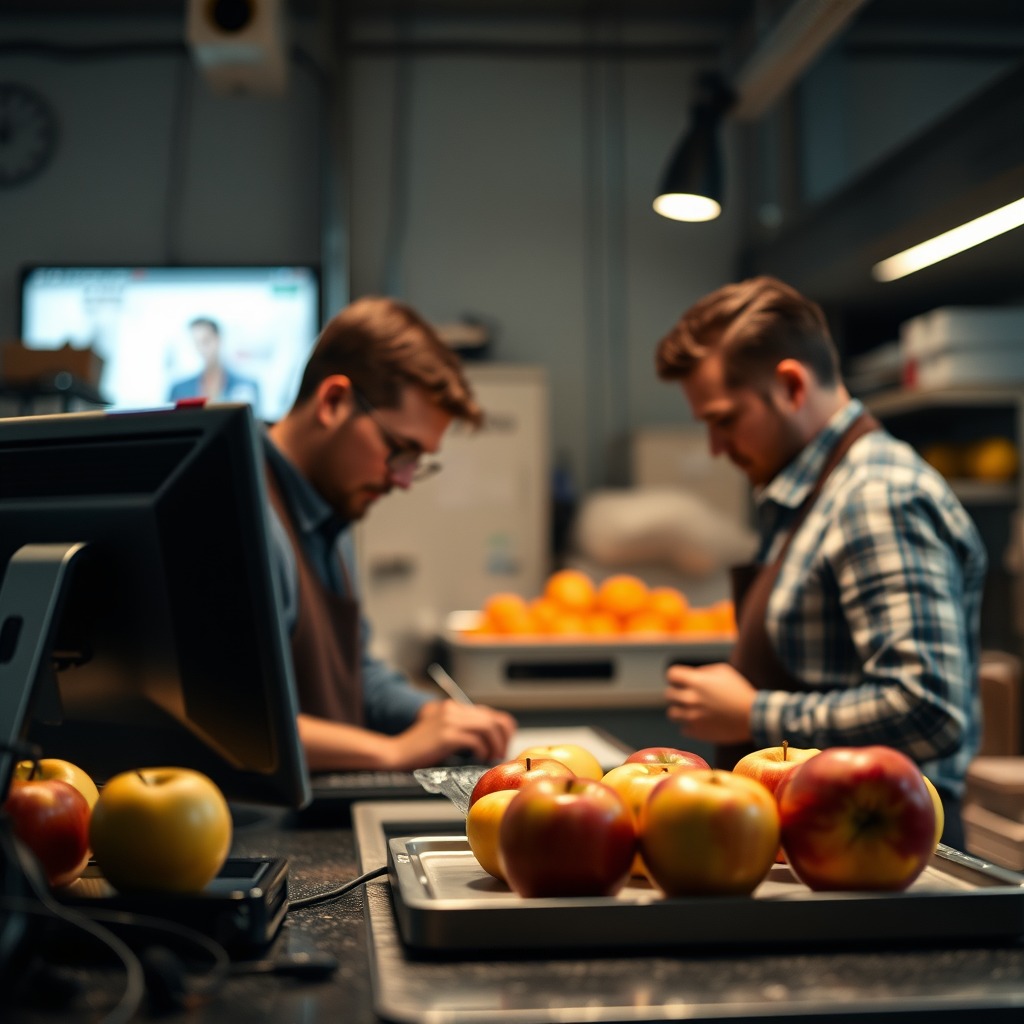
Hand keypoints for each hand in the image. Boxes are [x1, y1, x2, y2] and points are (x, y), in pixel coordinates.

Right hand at [390, 701, 516, 769]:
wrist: (395, 753)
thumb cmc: (419, 748)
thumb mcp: (442, 731)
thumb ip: (462, 729)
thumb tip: (490, 741)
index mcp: (453, 707)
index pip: (490, 713)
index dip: (502, 730)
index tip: (502, 745)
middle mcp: (453, 709)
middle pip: (493, 719)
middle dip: (503, 739)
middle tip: (500, 754)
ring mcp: (449, 720)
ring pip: (488, 727)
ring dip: (495, 745)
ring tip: (492, 758)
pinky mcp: (446, 735)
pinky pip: (475, 740)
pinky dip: (482, 750)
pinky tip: (479, 758)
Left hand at [664, 662, 755, 743]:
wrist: (753, 717)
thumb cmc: (739, 691)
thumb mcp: (723, 671)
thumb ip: (703, 672)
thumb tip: (690, 676)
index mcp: (696, 682)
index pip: (671, 675)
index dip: (675, 677)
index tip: (681, 681)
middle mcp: (691, 699)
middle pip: (669, 694)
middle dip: (677, 693)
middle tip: (688, 696)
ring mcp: (693, 717)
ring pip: (672, 714)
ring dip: (680, 711)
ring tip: (692, 711)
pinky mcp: (697, 732)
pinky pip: (683, 729)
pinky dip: (689, 726)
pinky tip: (700, 722)